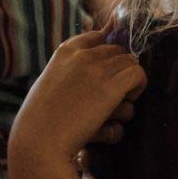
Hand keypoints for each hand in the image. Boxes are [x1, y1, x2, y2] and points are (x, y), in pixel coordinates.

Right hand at [12, 31, 143, 163]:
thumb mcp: (48, 85)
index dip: (106, 53)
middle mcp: (82, 55)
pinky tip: (127, 101)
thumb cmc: (39, 121)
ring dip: (129, 81)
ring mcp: (98, 69)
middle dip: (119, 69)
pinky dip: (138, 87)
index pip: (97, 36)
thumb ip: (67, 71)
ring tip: (119, 101)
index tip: (106, 70)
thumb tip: (89, 67)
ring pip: (131, 62)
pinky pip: (138, 75)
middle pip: (117, 51)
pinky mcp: (111, 88)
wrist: (38, 142)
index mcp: (64, 52)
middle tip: (113, 91)